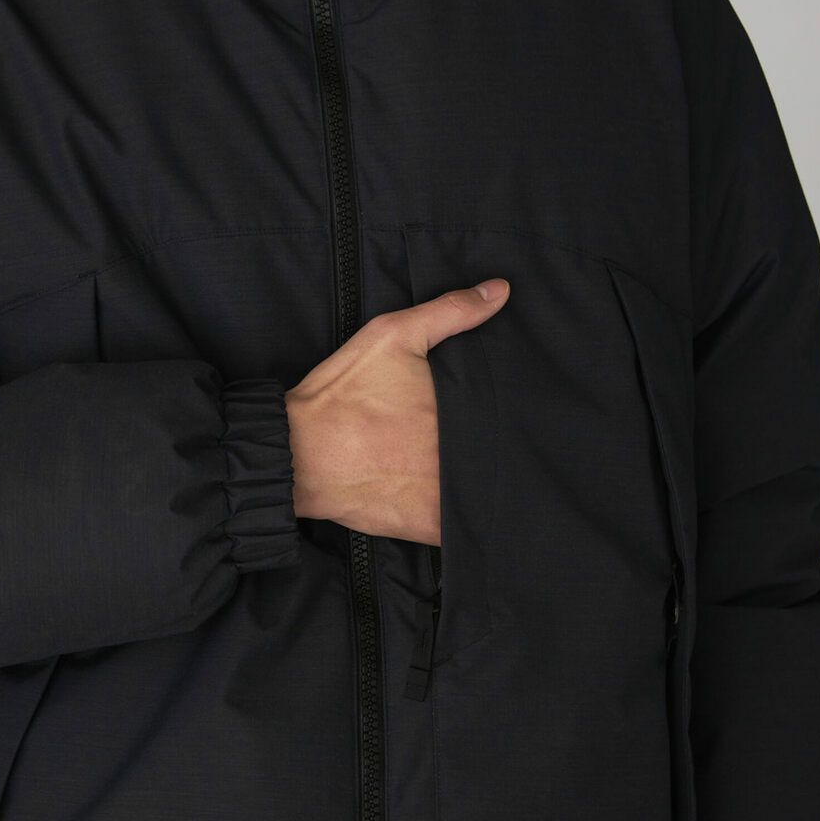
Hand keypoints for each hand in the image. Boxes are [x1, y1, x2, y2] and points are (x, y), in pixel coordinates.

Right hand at [285, 279, 509, 544]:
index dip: (520, 414)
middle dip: (507, 447)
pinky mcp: (428, 528)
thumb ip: (449, 312)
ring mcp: (448, 497)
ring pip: (490, 493)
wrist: (297, 457)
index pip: (512, 415)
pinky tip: (472, 512)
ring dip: (493, 486)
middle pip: (502, 453)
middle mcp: (462, 456)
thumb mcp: (391, 337)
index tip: (522, 409)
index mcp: (460, 412)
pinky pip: (467, 530)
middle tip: (507, 439)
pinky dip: (473, 523)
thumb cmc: (341, 396)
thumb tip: (500, 290)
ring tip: (492, 474)